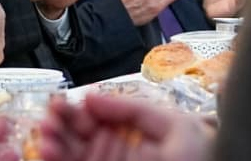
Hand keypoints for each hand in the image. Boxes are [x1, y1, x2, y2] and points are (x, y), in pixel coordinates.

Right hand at [40, 94, 213, 160]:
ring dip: (51, 141)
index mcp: (128, 131)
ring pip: (66, 151)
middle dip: (56, 121)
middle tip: (49, 116)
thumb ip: (135, 109)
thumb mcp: (177, 128)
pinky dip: (53, 159)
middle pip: (73, 132)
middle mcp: (110, 149)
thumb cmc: (203, 160)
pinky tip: (48, 151)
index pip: (91, 116)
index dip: (73, 107)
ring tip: (47, 133)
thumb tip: (92, 97)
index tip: (60, 101)